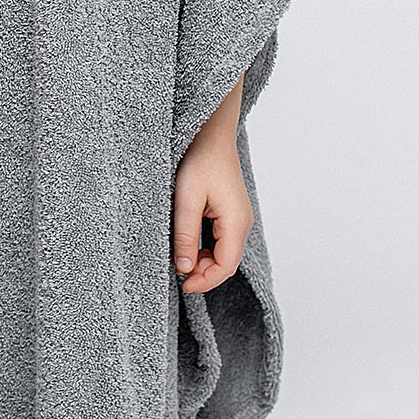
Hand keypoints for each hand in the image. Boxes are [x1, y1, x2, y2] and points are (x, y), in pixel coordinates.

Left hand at [172, 121, 252, 295]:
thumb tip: (183, 268)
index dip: (205, 281)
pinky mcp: (230, 213)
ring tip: (178, 256)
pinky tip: (186, 243)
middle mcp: (242, 223)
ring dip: (202, 261)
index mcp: (236, 222)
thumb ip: (185, 235)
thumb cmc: (200, 160)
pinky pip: (220, 240)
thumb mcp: (186, 199)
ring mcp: (238, 218)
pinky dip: (204, 249)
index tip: (182, 285)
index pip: (225, 266)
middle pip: (226, 263)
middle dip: (202, 273)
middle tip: (176, 272)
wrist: (210, 133)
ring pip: (223, 253)